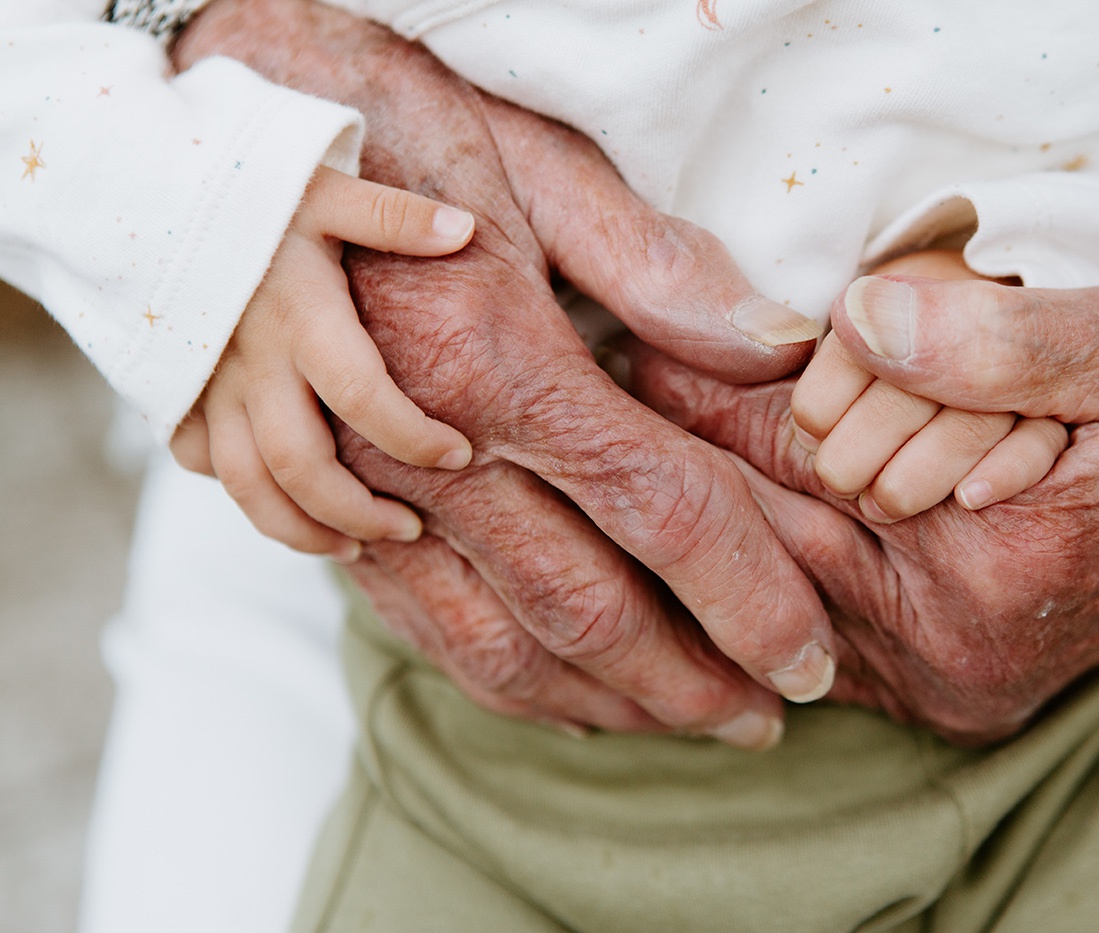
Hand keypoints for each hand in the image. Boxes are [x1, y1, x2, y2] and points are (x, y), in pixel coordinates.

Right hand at [171, 168, 475, 560]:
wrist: (141, 187)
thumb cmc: (247, 187)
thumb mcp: (324, 186)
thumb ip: (392, 215)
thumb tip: (465, 229)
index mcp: (297, 315)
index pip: (362, 396)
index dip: (414, 437)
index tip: (460, 454)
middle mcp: (249, 362)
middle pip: (300, 466)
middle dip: (360, 511)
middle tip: (410, 528)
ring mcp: (205, 385)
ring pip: (246, 486)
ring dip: (302, 530)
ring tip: (355, 544)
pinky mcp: (174, 393)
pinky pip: (204, 463)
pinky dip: (244, 493)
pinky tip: (288, 503)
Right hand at [175, 0, 832, 747]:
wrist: (195, 159)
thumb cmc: (374, 136)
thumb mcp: (522, 161)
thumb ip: (652, 264)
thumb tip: (779, 346)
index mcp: (498, 362)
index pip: (663, 510)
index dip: (750, 597)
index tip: (808, 659)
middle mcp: (429, 449)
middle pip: (585, 608)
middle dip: (689, 683)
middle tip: (765, 720)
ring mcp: (367, 493)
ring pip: (494, 645)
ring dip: (600, 704)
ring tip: (682, 726)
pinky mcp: (331, 511)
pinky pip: (418, 629)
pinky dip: (498, 679)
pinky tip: (561, 698)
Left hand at [626, 276, 1098, 742]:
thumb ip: (999, 338)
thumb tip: (862, 318)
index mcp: (995, 566)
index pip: (794, 466)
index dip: (708, 394)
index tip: (634, 340)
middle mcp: (951, 649)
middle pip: (763, 537)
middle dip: (696, 452)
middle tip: (625, 377)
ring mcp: (939, 685)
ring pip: (775, 585)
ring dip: (731, 504)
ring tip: (670, 425)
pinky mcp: (937, 695)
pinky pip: (810, 624)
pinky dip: (774, 556)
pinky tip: (744, 500)